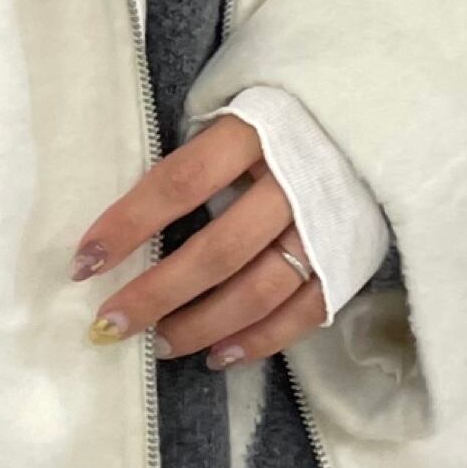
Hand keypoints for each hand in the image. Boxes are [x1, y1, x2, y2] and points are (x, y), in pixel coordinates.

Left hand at [67, 114, 327, 370]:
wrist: (382, 111)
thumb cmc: (287, 114)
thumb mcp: (239, 110)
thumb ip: (195, 154)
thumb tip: (126, 220)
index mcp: (257, 130)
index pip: (179, 183)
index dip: (128, 224)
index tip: (85, 261)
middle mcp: (295, 181)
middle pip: (217, 251)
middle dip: (157, 294)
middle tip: (111, 323)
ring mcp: (326, 226)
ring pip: (259, 291)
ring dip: (202, 326)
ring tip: (160, 344)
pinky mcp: (350, 259)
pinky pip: (302, 313)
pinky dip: (259, 341)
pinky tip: (217, 357)